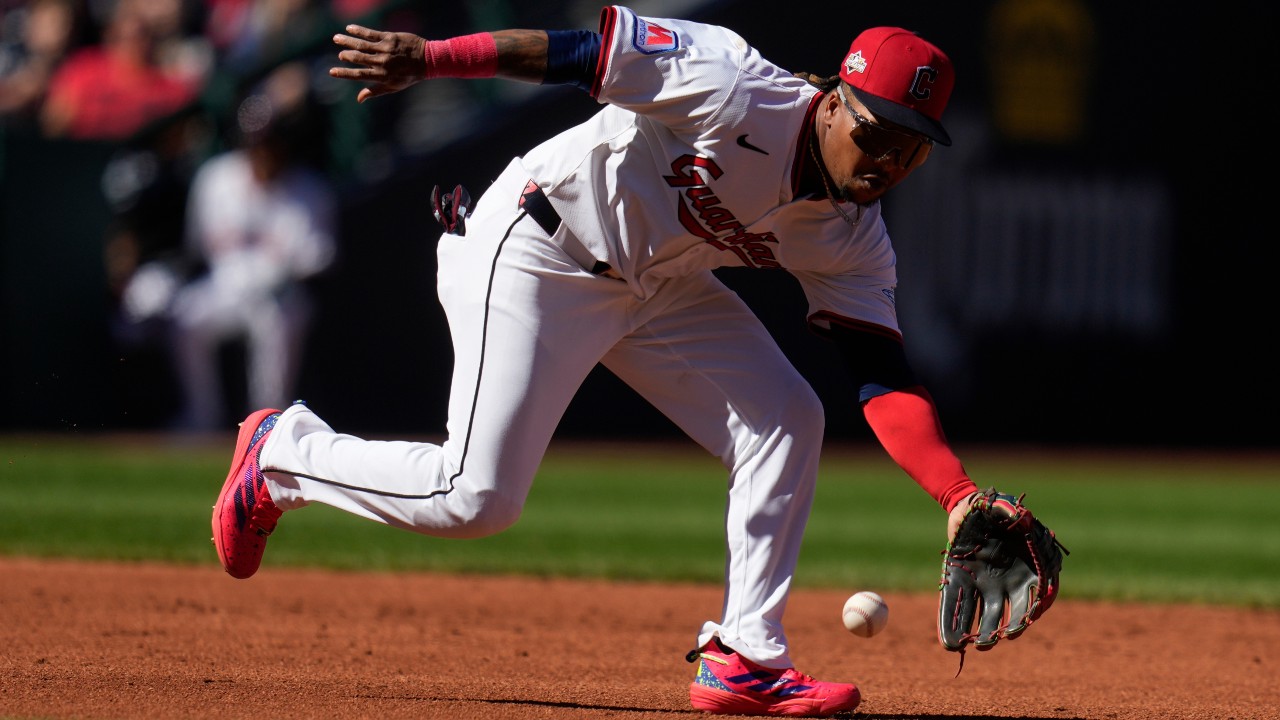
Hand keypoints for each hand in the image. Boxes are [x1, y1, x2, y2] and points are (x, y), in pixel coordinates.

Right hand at [329, 25, 426, 102]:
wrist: (427, 60)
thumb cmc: (409, 75)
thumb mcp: (393, 87)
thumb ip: (374, 91)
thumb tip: (359, 99)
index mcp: (382, 76)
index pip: (358, 75)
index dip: (344, 73)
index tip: (332, 72)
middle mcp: (382, 62)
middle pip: (358, 58)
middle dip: (346, 56)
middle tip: (340, 55)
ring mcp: (385, 49)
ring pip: (361, 44)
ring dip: (347, 41)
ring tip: (336, 38)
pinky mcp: (389, 37)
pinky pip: (370, 33)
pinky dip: (358, 30)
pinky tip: (349, 28)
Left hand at [937, 488, 1066, 653]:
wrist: (968, 505)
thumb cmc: (992, 506)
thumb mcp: (1003, 505)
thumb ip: (1012, 512)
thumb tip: (1021, 517)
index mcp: (1027, 566)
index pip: (1040, 593)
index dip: (1035, 608)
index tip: (1028, 620)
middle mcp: (1010, 581)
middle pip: (1014, 611)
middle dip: (1007, 629)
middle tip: (995, 641)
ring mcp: (987, 584)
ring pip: (989, 615)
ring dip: (984, 633)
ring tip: (976, 646)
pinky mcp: (963, 582)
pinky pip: (961, 604)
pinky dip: (955, 621)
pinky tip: (949, 639)